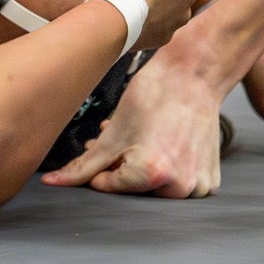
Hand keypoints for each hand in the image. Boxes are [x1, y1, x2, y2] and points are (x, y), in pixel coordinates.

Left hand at [40, 40, 226, 197]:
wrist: (194, 74)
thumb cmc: (155, 95)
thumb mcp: (113, 131)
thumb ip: (83, 165)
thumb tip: (53, 182)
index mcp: (151, 174)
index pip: (109, 186)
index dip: (102, 164)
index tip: (107, 145)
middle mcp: (179, 187)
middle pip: (134, 189)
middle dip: (122, 166)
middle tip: (123, 139)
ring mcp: (198, 186)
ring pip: (157, 188)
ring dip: (144, 168)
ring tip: (143, 138)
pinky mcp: (210, 181)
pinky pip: (180, 184)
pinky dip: (170, 169)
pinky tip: (167, 144)